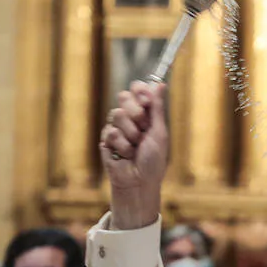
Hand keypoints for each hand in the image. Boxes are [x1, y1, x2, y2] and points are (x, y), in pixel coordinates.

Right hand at [100, 82, 167, 229]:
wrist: (139, 182)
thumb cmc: (153, 161)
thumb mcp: (159, 132)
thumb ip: (157, 108)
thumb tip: (160, 84)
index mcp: (144, 113)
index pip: (136, 89)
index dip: (139, 91)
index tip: (146, 100)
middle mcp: (129, 118)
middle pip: (123, 96)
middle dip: (135, 112)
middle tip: (143, 128)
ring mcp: (116, 127)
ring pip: (116, 114)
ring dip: (130, 133)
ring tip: (135, 148)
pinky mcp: (106, 140)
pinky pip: (110, 132)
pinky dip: (121, 145)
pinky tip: (125, 155)